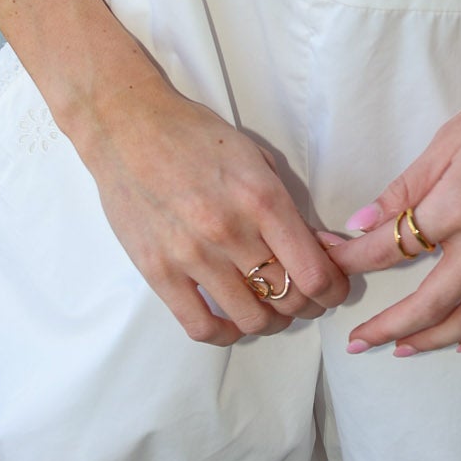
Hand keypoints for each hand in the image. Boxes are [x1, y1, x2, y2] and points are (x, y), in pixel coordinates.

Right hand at [77, 77, 349, 345]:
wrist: (128, 127)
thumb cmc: (195, 135)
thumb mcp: (254, 156)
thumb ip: (284, 202)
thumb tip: (316, 245)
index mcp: (261, 198)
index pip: (314, 271)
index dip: (333, 291)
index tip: (332, 290)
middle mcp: (231, 231)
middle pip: (288, 298)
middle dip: (307, 305)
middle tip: (304, 299)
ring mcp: (192, 255)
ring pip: (252, 319)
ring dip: (271, 322)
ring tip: (270, 310)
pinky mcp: (158, 272)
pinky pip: (200, 326)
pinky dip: (225, 333)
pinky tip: (231, 321)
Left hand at [318, 26, 460, 354]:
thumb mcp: (449, 137)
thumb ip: (406, 186)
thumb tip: (361, 222)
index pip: (394, 247)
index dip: (354, 260)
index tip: (330, 263)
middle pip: (432, 300)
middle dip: (388, 326)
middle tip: (358, 341)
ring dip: (435, 338)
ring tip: (404, 347)